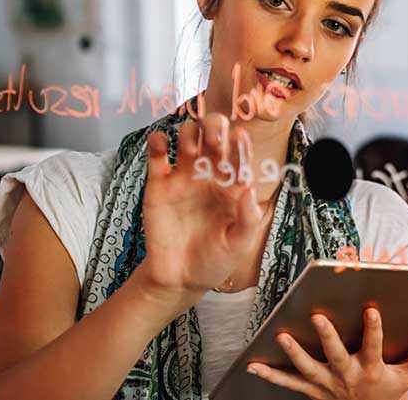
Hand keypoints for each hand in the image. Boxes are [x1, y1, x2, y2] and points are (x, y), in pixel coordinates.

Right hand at [135, 112, 266, 306]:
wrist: (180, 279)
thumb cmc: (215, 260)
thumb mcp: (239, 245)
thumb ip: (248, 219)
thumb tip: (250, 191)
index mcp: (234, 185)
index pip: (241, 154)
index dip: (241, 143)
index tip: (241, 138)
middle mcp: (211, 175)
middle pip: (214, 135)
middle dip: (216, 128)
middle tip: (215, 140)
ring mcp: (184, 177)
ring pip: (188, 137)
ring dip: (190, 133)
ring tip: (190, 149)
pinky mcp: (159, 184)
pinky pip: (157, 155)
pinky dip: (157, 141)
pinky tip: (161, 144)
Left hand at [246, 308, 407, 399]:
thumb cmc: (389, 393)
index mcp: (372, 369)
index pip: (375, 346)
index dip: (374, 329)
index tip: (372, 308)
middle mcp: (347, 376)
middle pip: (336, 356)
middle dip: (327, 337)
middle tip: (318, 317)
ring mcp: (328, 385)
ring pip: (309, 369)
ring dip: (294, 354)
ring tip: (282, 337)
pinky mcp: (313, 391)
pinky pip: (290, 384)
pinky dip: (271, 375)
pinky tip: (253, 364)